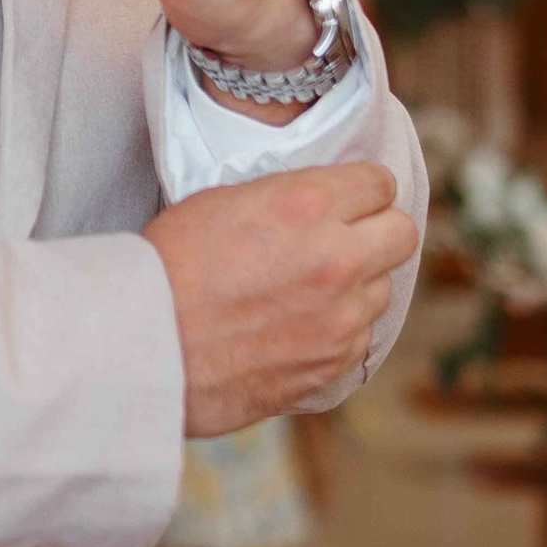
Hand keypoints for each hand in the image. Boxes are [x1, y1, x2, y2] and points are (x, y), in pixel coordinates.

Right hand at [148, 163, 416, 431]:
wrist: (144, 345)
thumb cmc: (168, 267)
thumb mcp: (224, 202)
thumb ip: (287, 200)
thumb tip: (321, 207)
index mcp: (307, 206)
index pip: (380, 182)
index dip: (360, 190)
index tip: (346, 199)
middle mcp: (337, 259)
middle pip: (403, 233)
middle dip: (376, 231)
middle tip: (342, 239)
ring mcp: (341, 318)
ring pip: (384, 289)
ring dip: (357, 285)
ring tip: (307, 290)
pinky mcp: (333, 364)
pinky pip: (360, 336)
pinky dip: (338, 330)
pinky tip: (297, 327)